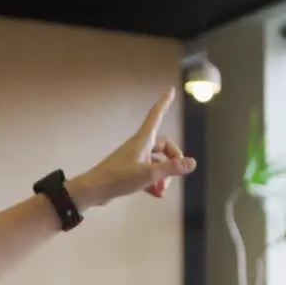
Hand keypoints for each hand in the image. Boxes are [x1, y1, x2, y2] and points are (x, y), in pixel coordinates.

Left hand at [70, 86, 195, 208]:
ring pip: (157, 162)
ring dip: (163, 176)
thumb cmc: (118, 178)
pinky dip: (154, 182)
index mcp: (142, 140)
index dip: (164, 102)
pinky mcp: (129, 170)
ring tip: (162, 191)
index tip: (170, 90)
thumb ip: (172, 168)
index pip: (156, 115)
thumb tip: (191, 163)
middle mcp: (139, 146)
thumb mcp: (149, 174)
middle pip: (164, 146)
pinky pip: (148, 172)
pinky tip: (156, 194)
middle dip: (173, 161)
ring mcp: (134, 158)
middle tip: (175, 175)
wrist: (94, 190)